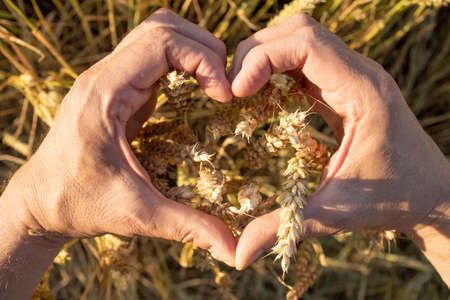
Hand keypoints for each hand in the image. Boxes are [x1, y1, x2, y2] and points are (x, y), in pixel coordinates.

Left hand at [1, 8, 234, 265]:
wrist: (39, 202)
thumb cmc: (77, 203)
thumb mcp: (136, 215)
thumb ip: (187, 227)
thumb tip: (233, 250)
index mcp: (105, 94)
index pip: (160, 42)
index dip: (202, 60)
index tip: (223, 95)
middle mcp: (104, 76)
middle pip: (160, 27)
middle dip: (202, 49)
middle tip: (224, 85)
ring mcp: (108, 79)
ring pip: (156, 34)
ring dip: (191, 51)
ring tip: (214, 83)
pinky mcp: (114, 88)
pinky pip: (151, 55)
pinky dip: (180, 63)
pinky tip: (195, 91)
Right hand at [228, 14, 449, 271]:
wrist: (434, 194)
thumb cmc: (394, 200)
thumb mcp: (335, 214)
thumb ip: (284, 228)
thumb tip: (236, 256)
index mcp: (362, 93)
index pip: (306, 43)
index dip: (262, 57)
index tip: (237, 93)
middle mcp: (360, 73)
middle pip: (299, 30)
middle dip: (257, 51)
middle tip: (233, 90)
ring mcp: (354, 76)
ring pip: (302, 38)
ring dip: (266, 55)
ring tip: (243, 89)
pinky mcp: (345, 85)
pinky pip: (306, 59)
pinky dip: (278, 68)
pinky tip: (264, 96)